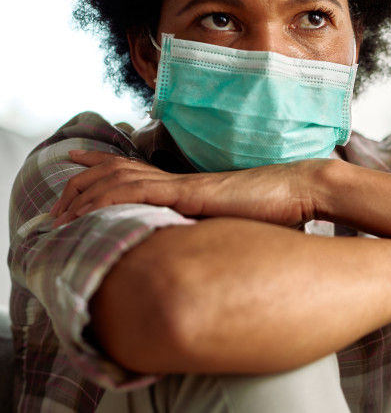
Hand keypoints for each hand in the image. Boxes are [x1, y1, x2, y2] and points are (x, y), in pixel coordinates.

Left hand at [50, 150, 321, 227]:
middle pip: (122, 172)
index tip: (83, 166)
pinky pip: (141, 192)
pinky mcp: (193, 193)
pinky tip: (91, 207)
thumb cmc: (283, 210)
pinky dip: (111, 197)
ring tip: (62, 208)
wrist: (302, 189)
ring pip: (123, 180)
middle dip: (85, 180)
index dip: (108, 169)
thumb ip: (222, 234)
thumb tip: (215, 253)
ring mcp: (186, 185)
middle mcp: (184, 181)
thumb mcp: (244, 227)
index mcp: (193, 188)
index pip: (140, 174)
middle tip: (60, 188)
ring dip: (87, 193)